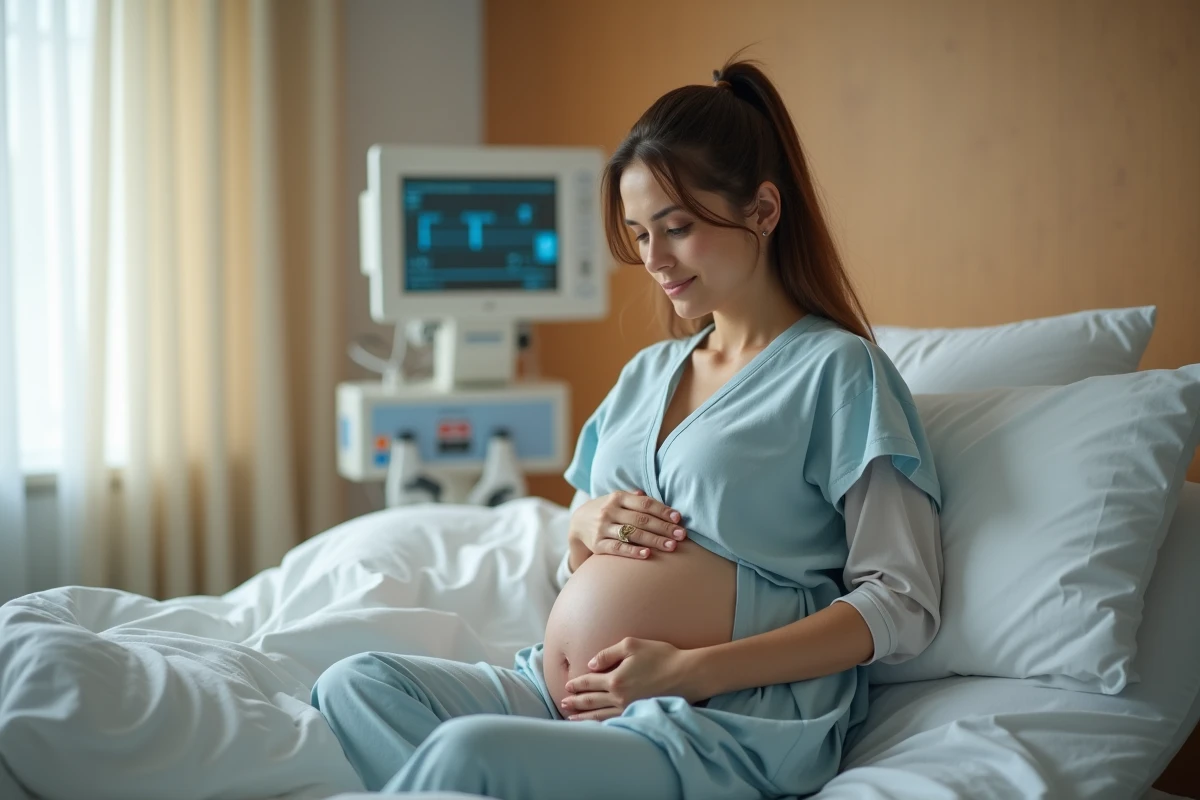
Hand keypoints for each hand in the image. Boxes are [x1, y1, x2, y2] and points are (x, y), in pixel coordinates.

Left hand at [558, 638, 702, 721]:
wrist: (687, 674)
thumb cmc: (662, 656)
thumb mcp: (632, 645)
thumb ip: (608, 654)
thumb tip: (591, 664)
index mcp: (615, 679)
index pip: (589, 682)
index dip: (577, 684)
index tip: (567, 686)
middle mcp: (619, 697)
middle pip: (591, 701)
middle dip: (576, 702)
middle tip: (563, 704)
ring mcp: (629, 708)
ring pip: (600, 715)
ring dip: (584, 717)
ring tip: (572, 719)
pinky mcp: (639, 714)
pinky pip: (615, 722)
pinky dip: (602, 724)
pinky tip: (597, 725)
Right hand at [568, 490, 686, 560]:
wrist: (577, 523)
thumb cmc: (607, 510)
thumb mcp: (617, 499)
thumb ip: (635, 497)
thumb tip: (651, 495)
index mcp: (617, 497)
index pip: (645, 503)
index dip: (663, 511)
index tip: (678, 519)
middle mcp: (609, 511)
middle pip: (642, 519)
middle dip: (663, 528)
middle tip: (681, 535)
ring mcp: (603, 528)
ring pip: (632, 534)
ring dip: (654, 540)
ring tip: (671, 546)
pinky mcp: (598, 544)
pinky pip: (618, 548)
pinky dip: (633, 551)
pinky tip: (647, 554)